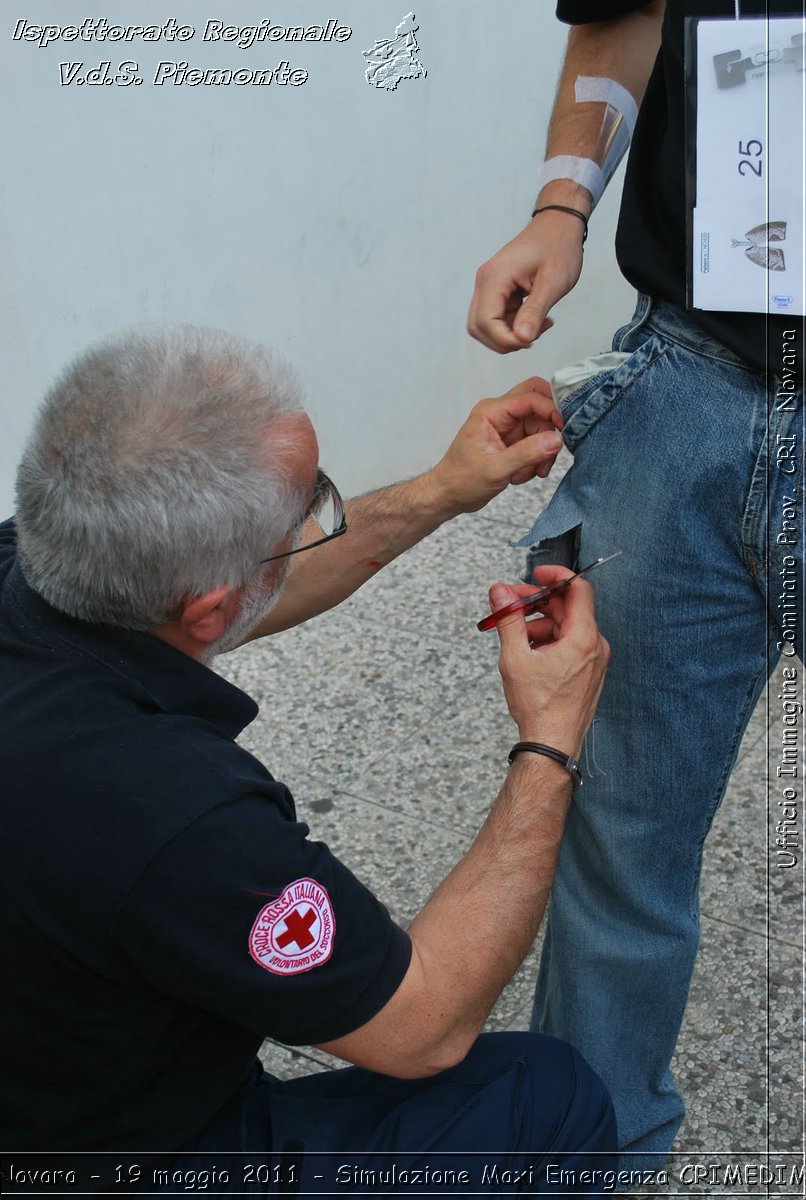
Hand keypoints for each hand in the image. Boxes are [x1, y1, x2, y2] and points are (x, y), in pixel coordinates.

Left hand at [428, 378, 563, 515]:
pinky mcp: (512, 441)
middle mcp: (500, 415)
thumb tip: (555, 440)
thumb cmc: (461, 480)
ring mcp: (507, 428)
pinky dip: (536, 460)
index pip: (530, 397)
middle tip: (550, 451)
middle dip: (549, 429)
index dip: (551, 410)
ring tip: (531, 472)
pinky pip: (536, 443)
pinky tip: (521, 474)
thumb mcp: (495, 469)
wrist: (449, 496)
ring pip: (541, 428)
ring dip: (542, 451)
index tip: (563, 430)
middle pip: (539, 406)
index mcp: (491, 412)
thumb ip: (527, 453)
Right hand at [467, 212, 584, 352]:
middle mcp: (485, 282)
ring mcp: (488, 286)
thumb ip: (534, 312)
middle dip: (504, 341)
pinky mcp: (496, 291)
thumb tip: (522, 339)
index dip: (506, 339)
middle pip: (478, 328)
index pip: (485, 322)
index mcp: (494, 278)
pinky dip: (513, 326)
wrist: (559, 224)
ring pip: (485, 326)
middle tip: (532, 336)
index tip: (531, 339)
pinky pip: (496, 318)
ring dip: (509, 335)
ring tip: (537, 325)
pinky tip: (535, 319)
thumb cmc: (558, 246)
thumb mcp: (552, 283)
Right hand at [491, 566, 609, 756]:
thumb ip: (508, 619)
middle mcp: (595, 647)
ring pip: (567, 628)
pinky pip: (570, 646)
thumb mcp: (515, 658)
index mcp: (583, 638)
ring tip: (515, 638)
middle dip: (538, 603)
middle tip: (510, 605)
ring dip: (540, 625)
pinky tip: (528, 655)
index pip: (578, 590)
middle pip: (568, 609)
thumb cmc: (538, 706)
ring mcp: (594, 662)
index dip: (556, 576)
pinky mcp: (589, 674)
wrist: (551, 745)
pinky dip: (549, 642)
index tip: (536, 574)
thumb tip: (500, 591)